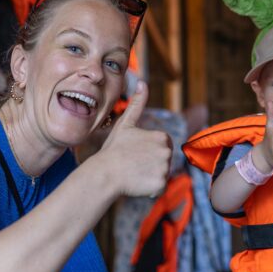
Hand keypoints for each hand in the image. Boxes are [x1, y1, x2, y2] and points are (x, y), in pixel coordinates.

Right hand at [98, 81, 171, 197]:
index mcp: (162, 137)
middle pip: (164, 161)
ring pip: (161, 175)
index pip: (162, 147)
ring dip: (149, 176)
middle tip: (132, 164)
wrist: (104, 173)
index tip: (134, 153)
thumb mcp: (126, 124)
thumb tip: (142, 82)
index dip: (148, 151)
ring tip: (133, 173)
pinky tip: (136, 183)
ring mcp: (165, 169)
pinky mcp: (161, 184)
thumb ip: (137, 104)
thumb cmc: (113, 149)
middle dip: (150, 164)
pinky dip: (149, 189)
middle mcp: (167, 152)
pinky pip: (158, 189)